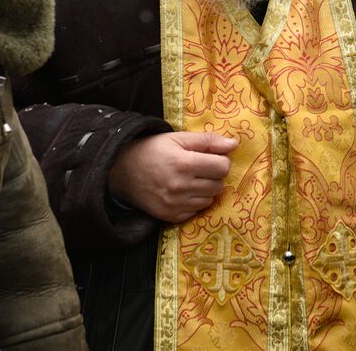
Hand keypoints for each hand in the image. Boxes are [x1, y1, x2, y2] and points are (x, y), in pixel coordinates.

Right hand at [107, 131, 237, 222]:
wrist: (121, 171)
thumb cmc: (152, 150)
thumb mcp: (178, 138)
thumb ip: (207, 140)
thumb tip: (234, 144)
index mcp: (183, 164)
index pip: (222, 167)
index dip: (221, 160)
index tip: (211, 157)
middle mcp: (180, 187)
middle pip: (218, 185)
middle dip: (214, 175)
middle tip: (200, 168)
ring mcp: (174, 204)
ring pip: (209, 199)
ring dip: (206, 189)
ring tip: (191, 179)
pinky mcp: (169, 216)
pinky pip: (195, 212)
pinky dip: (194, 202)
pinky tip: (183, 192)